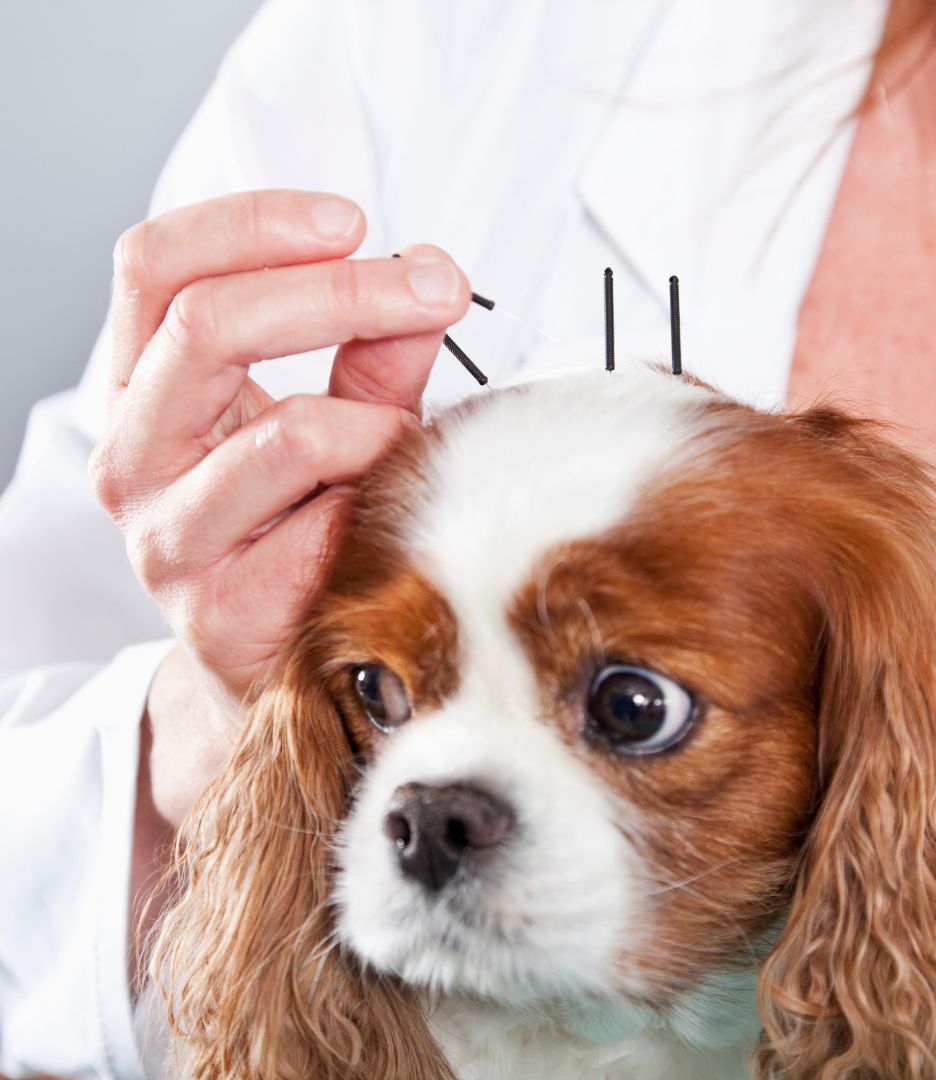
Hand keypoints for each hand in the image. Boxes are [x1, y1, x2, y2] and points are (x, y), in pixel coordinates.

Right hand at [90, 189, 469, 824]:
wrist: (268, 650)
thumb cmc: (293, 520)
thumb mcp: (323, 414)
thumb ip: (372, 349)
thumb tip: (431, 273)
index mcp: (140, 388)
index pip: (156, 267)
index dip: (253, 223)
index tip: (353, 221)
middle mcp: (131, 457)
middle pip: (207, 324)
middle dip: (343, 293)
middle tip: (433, 288)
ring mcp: (166, 539)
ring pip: (289, 432)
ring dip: (380, 423)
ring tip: (405, 444)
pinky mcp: (218, 611)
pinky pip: (327, 525)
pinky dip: (382, 502)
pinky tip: (389, 513)